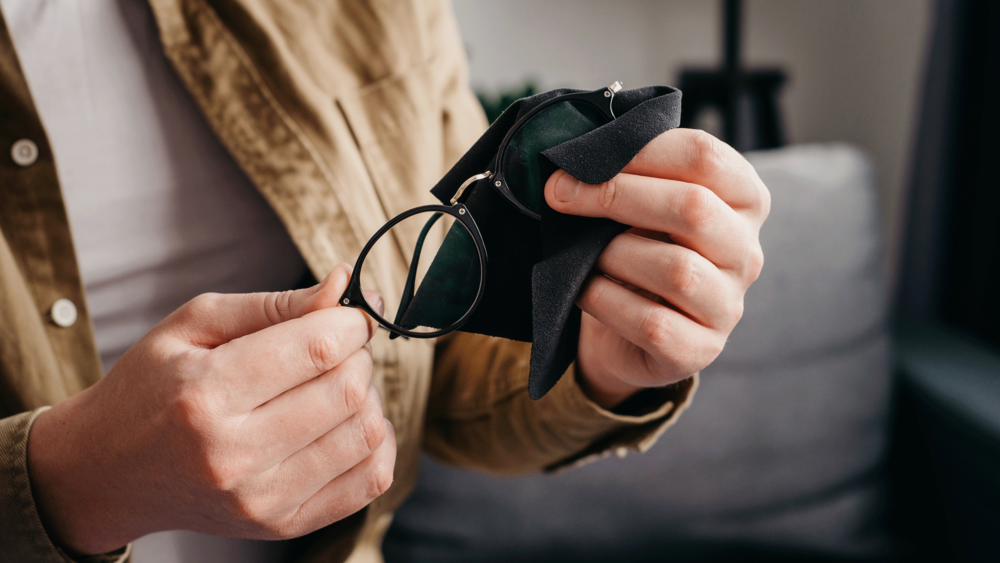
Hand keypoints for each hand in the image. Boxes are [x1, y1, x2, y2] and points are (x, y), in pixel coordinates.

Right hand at [27, 264, 394, 554]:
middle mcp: (234, 455)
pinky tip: (346, 423)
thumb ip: (277, 304)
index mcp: (205, 393)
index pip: (317, 349)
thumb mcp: (196, 325)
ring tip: (335, 385)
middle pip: (348, 390)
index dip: (349, 322)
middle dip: (359, 356)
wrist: (110, 470)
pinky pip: (371, 478)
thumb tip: (344, 285)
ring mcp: (262, 499)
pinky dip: (376, 441)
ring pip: (367, 433)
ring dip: (368, 397)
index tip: (346, 315)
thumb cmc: (153, 387)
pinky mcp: (283, 525)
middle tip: (338, 347)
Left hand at [544, 129, 768, 407]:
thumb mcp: (642, 206)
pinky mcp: (699, 350)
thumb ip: (628, 176)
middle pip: (694, 208)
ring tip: (584, 252)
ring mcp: (728, 306)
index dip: (641, 151)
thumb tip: (573, 164)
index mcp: (744, 200)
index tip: (586, 156)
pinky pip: (653, 323)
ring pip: (677, 270)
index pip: (706, 157)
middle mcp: (746, 253)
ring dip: (614, 253)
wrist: (627, 332)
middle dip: (617, 195)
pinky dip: (606, 301)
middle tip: (560, 193)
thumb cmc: (637, 250)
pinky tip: (586, 290)